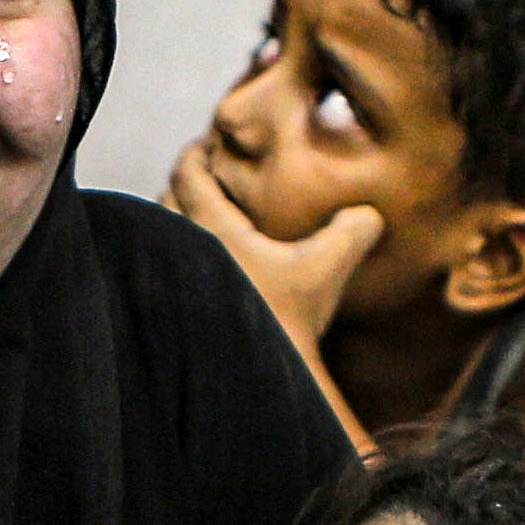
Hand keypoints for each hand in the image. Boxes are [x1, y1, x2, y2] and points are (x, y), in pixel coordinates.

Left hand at [166, 137, 379, 350]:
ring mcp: (167, 279)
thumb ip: (351, 234)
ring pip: (155, 233)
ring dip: (172, 221)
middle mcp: (179, 248)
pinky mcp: (164, 307)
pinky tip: (196, 267)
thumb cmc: (287, 321)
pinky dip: (169, 256)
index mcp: (211, 228)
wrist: (257, 378)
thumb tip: (370, 213)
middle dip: (184, 185)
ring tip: (199, 221)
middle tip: (206, 179)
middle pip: (165, 199)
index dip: (196, 154)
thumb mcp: (326, 271)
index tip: (206, 146)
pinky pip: (154, 267)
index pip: (189, 173)